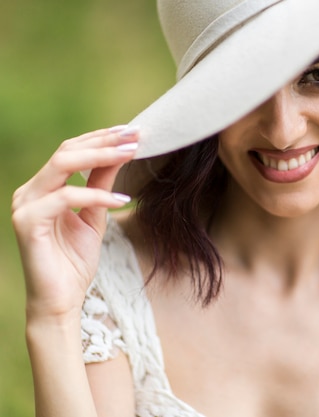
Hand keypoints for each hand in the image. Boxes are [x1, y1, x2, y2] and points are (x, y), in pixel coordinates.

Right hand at [12, 126, 138, 320]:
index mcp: (44, 188)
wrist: (61, 300)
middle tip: (135, 135)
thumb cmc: (75, 261)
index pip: (71, 150)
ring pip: (62, 164)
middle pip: (66, 151)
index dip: (102, 138)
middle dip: (104, 141)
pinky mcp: (28, 222)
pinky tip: (121, 199)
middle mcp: (30, 191)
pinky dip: (96, 195)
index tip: (133, 132)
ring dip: (101, 156)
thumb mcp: (95, 216)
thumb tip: (120, 154)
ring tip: (132, 154)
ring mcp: (25, 205)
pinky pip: (65, 197)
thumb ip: (101, 186)